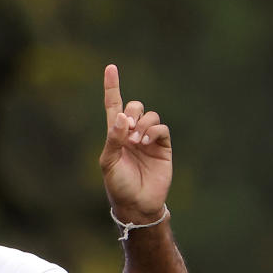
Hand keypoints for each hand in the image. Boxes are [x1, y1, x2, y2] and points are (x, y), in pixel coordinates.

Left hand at [98, 64, 171, 220]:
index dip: (112, 87)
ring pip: (150, 115)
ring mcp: (148, 139)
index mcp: (115, 135)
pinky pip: (161, 128)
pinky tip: (146, 142)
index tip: (110, 67)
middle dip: (132, 111)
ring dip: (143, 123)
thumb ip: (113, 139)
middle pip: (134, 106)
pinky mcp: (163, 146)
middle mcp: (132, 134)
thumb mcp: (109, 163)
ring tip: (137, 141)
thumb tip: (122, 117)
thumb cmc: (118, 185)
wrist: (138, 204)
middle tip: (128, 129)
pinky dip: (153, 131)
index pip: (113, 106)